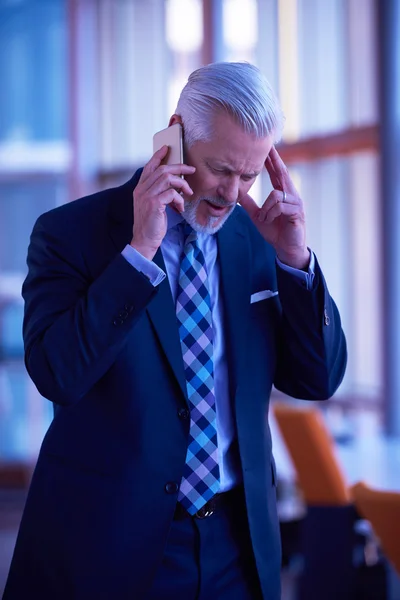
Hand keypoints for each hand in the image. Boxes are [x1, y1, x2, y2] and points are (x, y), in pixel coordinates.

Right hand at [130, 146, 195, 259]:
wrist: (144, 240)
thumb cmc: (151, 224)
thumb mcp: (152, 205)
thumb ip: (159, 193)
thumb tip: (175, 183)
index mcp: (140, 189)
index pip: (148, 167)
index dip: (158, 156)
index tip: (167, 149)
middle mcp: (141, 190)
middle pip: (162, 170)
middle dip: (179, 167)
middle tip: (191, 170)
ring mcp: (147, 196)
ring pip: (168, 179)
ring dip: (182, 184)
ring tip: (188, 192)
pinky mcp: (154, 204)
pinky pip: (172, 193)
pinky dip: (179, 199)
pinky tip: (180, 208)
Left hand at [240, 146, 308, 269]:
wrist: (287, 249)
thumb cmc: (276, 232)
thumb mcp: (258, 216)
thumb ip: (250, 204)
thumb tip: (237, 193)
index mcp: (283, 193)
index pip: (277, 172)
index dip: (272, 159)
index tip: (267, 146)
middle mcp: (291, 194)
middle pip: (282, 173)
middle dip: (274, 160)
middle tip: (268, 146)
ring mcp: (296, 202)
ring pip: (275, 195)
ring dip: (265, 209)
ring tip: (264, 219)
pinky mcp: (297, 212)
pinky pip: (279, 206)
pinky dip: (270, 214)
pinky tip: (269, 221)